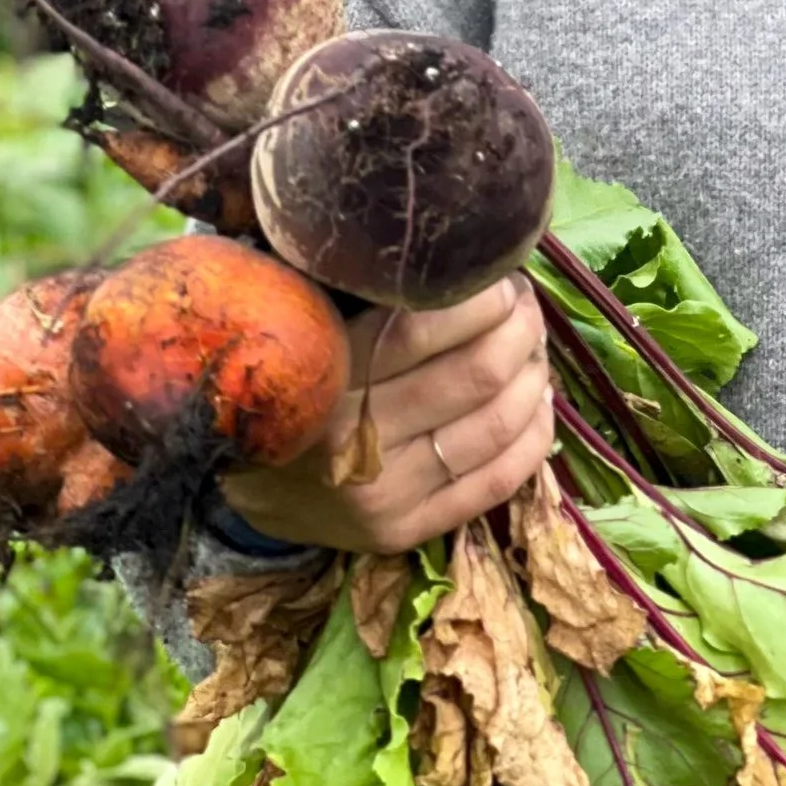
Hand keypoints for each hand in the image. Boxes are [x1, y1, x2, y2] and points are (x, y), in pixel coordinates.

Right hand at [216, 275, 553, 555]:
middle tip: (525, 307)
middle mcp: (355, 437)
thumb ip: (363, 294)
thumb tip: (455, 252)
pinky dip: (534, 434)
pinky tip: (538, 402)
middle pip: (478, 372)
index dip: (482, 297)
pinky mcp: (407, 532)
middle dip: (520, 329)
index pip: (423, 325)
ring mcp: (386, 494)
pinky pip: (498, 482)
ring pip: (497, 425)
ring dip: (533, 375)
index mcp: (325, 372)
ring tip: (533, 348)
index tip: (500, 277)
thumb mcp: (308, 329)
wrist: (247, 490)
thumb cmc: (292, 384)